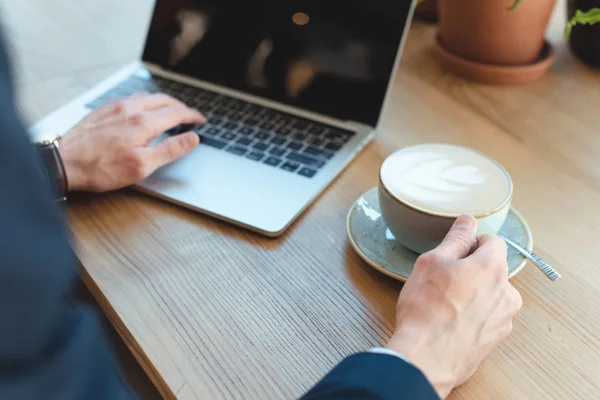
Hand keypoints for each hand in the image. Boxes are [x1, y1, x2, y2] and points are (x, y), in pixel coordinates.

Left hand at [58, 93, 205, 192]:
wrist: (65, 162)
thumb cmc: (101, 168)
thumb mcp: (143, 166)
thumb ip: (170, 150)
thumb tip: (192, 139)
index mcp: (144, 123)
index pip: (176, 113)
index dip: (192, 116)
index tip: (200, 121)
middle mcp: (130, 109)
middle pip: (164, 101)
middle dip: (180, 107)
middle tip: (189, 116)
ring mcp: (115, 107)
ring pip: (147, 96)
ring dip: (163, 102)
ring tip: (169, 111)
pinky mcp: (103, 110)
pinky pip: (130, 98)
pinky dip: (145, 101)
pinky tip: (142, 110)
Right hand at [386, 215, 521, 398]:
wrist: (427, 358)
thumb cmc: (426, 309)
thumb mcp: (432, 262)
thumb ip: (455, 238)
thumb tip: (468, 221)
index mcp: (493, 267)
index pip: (493, 241)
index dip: (472, 243)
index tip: (454, 253)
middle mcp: (507, 292)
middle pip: (493, 268)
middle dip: (472, 269)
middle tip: (443, 280)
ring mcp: (505, 318)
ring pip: (491, 293)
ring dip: (474, 292)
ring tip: (446, 304)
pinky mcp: (497, 338)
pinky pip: (488, 315)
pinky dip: (474, 314)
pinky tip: (451, 321)